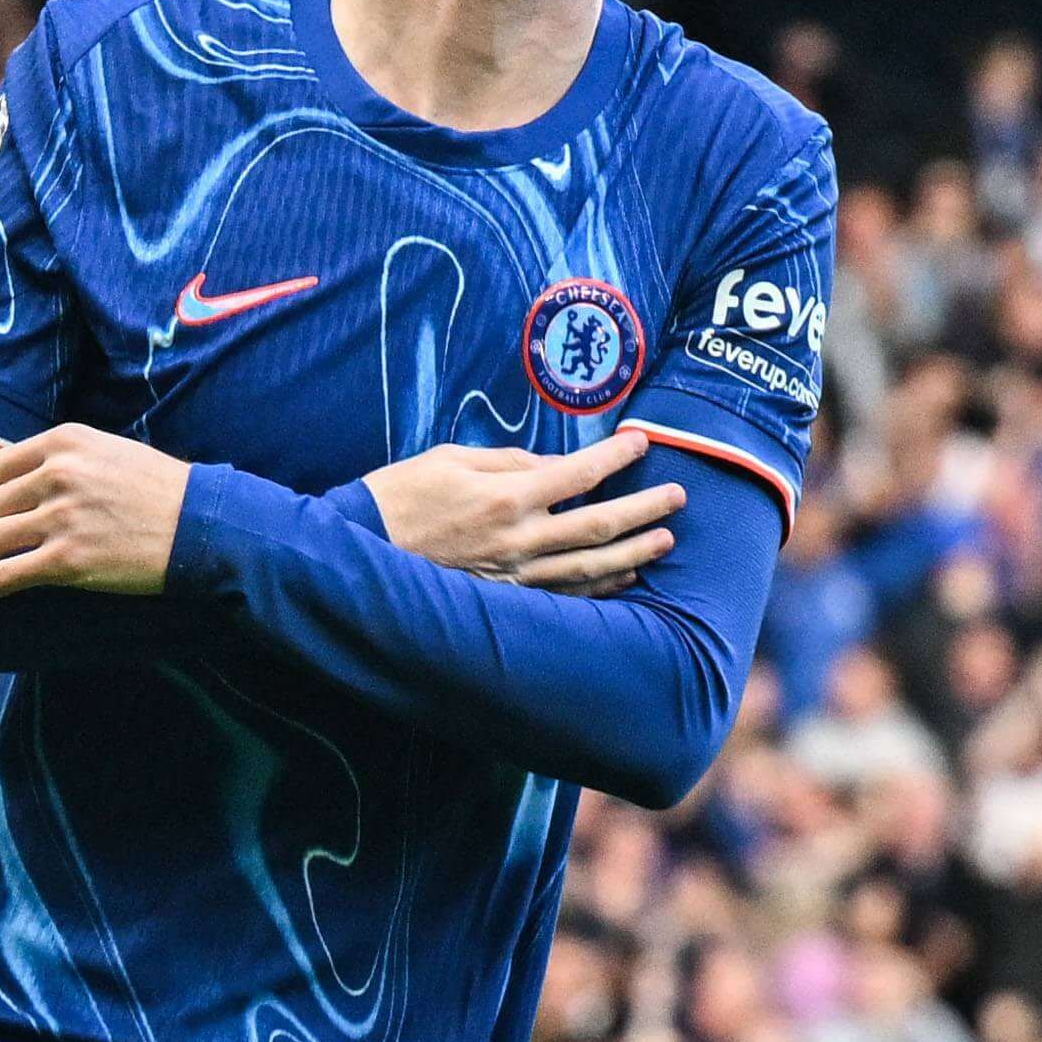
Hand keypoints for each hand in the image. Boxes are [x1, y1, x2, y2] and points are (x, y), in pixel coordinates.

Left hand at [0, 426, 190, 619]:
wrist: (203, 526)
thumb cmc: (165, 493)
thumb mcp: (113, 453)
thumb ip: (70, 461)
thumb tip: (31, 482)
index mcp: (66, 443)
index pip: (0, 464)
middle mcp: (57, 475)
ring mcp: (59, 518)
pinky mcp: (65, 561)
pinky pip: (1, 578)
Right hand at [365, 434, 683, 594]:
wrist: (361, 550)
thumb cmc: (401, 496)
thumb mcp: (450, 459)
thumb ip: (507, 462)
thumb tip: (552, 467)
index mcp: (505, 497)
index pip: (578, 474)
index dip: (617, 457)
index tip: (643, 442)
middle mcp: (517, 540)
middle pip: (598, 524)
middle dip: (645, 509)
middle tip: (680, 496)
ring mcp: (514, 576)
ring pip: (589, 567)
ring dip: (634, 553)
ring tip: (666, 539)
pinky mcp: (505, 600)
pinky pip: (564, 596)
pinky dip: (600, 588)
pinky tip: (625, 578)